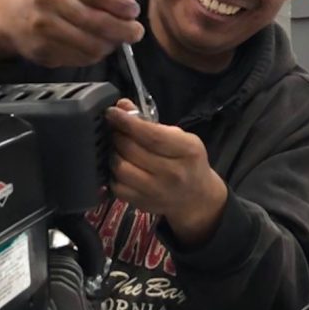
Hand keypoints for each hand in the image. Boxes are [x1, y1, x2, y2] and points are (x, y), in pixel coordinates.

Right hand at [0, 0, 142, 66]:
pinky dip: (94, 55)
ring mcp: (43, 26)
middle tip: (135, 32)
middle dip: (123, 30)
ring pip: (91, 44)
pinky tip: (96, 47)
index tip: (133, 11)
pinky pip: (80, 58)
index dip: (120, 4)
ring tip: (115, 40)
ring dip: (110, 45)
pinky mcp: (42, 50)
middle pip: (96, 21)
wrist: (12, 13)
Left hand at [106, 99, 228, 246]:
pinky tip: (120, 165)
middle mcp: (173, 174)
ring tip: (117, 147)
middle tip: (114, 129)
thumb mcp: (180, 137)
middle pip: (132, 151)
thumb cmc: (188, 161)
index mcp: (187, 151)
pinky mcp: (142, 204)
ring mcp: (157, 192)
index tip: (112, 112)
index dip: (128, 123)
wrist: (196, 197)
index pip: (152, 136)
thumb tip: (122, 105)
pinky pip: (117, 186)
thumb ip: (151, 122)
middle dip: (117, 136)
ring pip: (121, 169)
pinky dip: (113, 173)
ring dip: (114, 154)